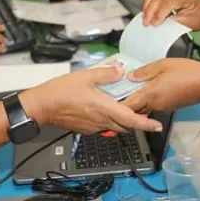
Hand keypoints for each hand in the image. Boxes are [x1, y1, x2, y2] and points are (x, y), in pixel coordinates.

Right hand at [22, 66, 161, 133]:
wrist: (42, 106)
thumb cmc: (61, 91)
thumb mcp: (85, 76)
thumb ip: (106, 74)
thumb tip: (121, 71)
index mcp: (104, 108)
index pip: (131, 119)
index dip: (146, 124)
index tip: (157, 125)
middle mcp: (101, 121)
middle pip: (126, 127)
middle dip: (137, 123)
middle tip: (146, 114)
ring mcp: (94, 127)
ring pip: (115, 128)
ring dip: (124, 122)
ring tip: (129, 112)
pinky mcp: (86, 129)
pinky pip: (104, 128)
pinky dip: (111, 122)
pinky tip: (109, 112)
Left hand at [123, 59, 199, 114]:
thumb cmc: (187, 71)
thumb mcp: (164, 64)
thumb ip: (145, 71)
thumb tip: (129, 77)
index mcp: (151, 94)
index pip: (129, 106)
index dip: (117, 106)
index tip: (108, 102)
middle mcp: (155, 105)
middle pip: (135, 109)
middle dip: (126, 106)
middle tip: (117, 97)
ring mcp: (164, 107)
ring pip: (145, 108)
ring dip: (137, 104)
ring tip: (130, 92)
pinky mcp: (171, 107)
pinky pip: (154, 106)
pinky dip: (147, 102)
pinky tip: (147, 91)